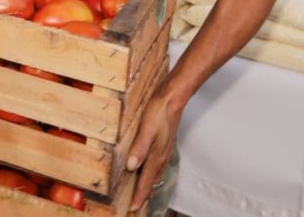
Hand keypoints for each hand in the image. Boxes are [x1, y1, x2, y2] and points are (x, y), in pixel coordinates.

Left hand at [125, 91, 182, 210]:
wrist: (172, 98)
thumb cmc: (158, 111)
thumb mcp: (146, 129)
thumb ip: (139, 148)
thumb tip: (130, 166)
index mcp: (157, 155)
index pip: (146, 181)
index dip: (138, 195)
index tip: (131, 208)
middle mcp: (162, 156)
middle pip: (152, 181)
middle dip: (143, 195)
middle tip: (135, 206)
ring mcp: (164, 150)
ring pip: (155, 174)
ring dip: (148, 185)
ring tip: (141, 194)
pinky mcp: (164, 144)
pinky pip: (158, 165)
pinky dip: (152, 174)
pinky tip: (149, 171)